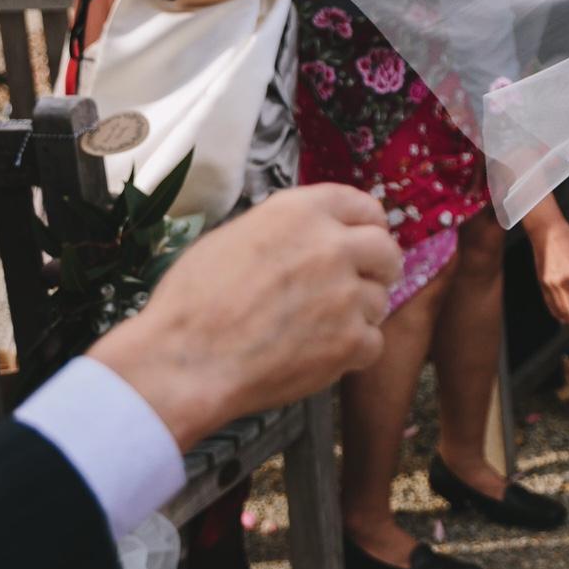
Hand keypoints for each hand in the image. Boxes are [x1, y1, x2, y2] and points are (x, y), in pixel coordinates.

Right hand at [88, 185, 398, 450]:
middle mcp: (332, 246)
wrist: (182, 363)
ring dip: (357, 316)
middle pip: (386, 251)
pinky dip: (350, 354)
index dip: (368, 225)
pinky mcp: (350, 341)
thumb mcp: (233, 238)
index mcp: (300, 212)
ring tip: (314, 330)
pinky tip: (316, 356)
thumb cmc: (192, 303)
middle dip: (376, 269)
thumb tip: (311, 235)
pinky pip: (372, 343)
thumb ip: (286, 231)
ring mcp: (346, 294)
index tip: (366, 239)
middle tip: (356, 288)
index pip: (363, 205)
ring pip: (378, 300)